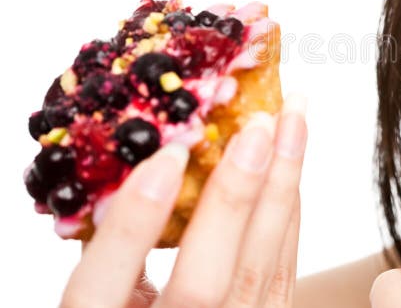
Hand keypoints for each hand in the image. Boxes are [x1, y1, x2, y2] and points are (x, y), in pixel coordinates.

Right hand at [60, 93, 307, 307]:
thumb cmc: (120, 301)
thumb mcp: (97, 284)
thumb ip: (102, 239)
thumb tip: (123, 157)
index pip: (101, 286)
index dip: (131, 223)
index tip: (166, 158)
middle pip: (201, 285)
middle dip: (233, 197)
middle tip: (258, 125)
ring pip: (257, 271)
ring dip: (280, 187)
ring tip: (293, 120)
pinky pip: (282, 270)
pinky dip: (287, 210)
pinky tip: (290, 164)